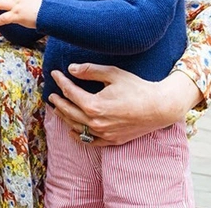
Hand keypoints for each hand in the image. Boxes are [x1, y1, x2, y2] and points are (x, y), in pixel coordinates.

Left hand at [48, 64, 201, 145]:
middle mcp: (96, 122)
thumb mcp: (113, 74)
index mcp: (94, 105)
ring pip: (76, 127)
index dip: (61, 82)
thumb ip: (90, 71)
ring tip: (58, 109)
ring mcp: (103, 134)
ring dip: (64, 117)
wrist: (159, 107)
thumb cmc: (137, 88)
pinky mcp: (112, 140)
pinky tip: (73, 130)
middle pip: (69, 112)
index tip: (54, 74)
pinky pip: (89, 141)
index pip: (70, 92)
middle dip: (58, 101)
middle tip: (51, 94)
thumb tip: (71, 69)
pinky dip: (78, 136)